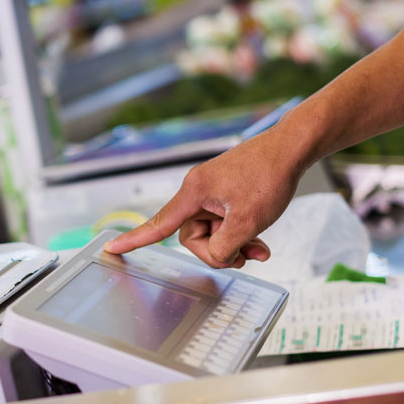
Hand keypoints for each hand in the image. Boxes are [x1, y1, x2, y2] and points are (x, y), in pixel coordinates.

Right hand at [104, 128, 306, 268]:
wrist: (291, 148)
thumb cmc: (269, 176)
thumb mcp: (248, 221)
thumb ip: (224, 246)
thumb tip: (216, 255)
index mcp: (194, 192)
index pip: (158, 223)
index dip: (135, 239)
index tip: (111, 248)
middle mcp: (197, 190)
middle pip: (193, 236)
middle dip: (219, 250)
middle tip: (247, 255)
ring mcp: (211, 191)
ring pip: (212, 232)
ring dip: (234, 244)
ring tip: (259, 248)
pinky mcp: (224, 192)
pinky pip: (223, 222)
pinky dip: (239, 234)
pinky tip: (259, 239)